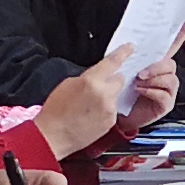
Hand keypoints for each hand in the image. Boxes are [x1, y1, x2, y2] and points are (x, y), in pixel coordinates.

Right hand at [38, 47, 177, 155]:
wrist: (54, 136)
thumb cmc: (56, 111)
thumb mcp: (67, 84)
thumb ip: (87, 77)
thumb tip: (98, 76)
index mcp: (91, 81)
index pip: (112, 63)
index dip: (123, 53)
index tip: (130, 48)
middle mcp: (104, 94)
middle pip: (119, 79)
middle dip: (111, 80)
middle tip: (98, 86)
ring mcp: (109, 109)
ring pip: (116, 95)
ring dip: (108, 96)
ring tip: (90, 105)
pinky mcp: (111, 121)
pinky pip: (113, 109)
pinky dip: (106, 109)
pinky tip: (92, 115)